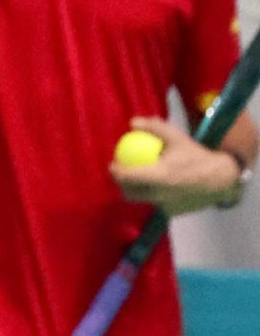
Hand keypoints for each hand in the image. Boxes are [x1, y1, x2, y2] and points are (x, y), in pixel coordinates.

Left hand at [111, 117, 242, 215]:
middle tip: (121, 174)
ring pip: (144, 199)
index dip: (115, 172)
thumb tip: (132, 122)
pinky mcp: (174, 213)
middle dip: (121, 185)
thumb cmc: (196, 156)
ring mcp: (167, 206)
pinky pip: (158, 204)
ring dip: (138, 190)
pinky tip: (157, 186)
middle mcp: (160, 195)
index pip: (126, 177)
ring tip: (138, 179)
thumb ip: (154, 128)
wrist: (222, 179)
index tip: (113, 164)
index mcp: (159, 177)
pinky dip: (155, 196)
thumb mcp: (177, 137)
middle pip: (129, 193)